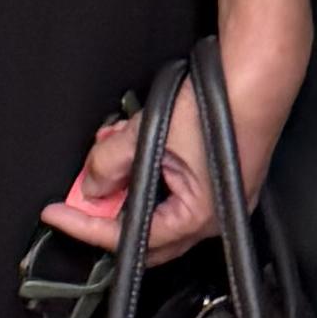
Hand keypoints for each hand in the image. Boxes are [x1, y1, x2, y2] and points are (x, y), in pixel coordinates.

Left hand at [50, 17, 309, 257]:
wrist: (257, 78)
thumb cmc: (223, 107)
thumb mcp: (150, 134)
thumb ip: (110, 163)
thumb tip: (91, 186)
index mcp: (198, 219)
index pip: (129, 239)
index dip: (86, 226)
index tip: (59, 215)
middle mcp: (212, 220)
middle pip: (144, 232)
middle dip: (106, 211)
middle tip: (77, 196)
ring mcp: (217, 201)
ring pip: (155, 205)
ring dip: (124, 183)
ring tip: (105, 152)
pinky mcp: (217, 180)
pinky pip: (171, 187)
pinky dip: (147, 171)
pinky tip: (131, 145)